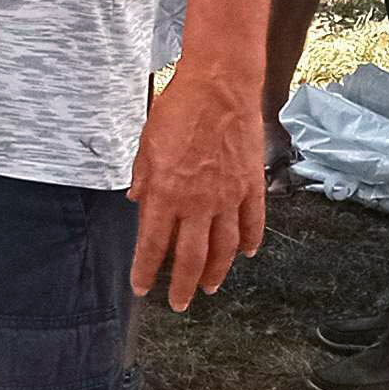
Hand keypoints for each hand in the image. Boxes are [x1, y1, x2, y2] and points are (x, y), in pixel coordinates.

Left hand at [126, 61, 264, 312]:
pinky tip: (246, 254)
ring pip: (224, 248)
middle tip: (177, 304)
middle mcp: (198, 202)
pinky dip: (250, 242)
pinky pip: (252, 223)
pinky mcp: (251, 185)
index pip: (153, 244)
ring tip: (208, 287)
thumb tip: (136, 202)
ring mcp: (228, 196)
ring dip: (216, 272)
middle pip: (190, 257)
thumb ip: (143, 177)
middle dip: (181, 285)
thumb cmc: (179, 108)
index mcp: (166, 193)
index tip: (141, 287)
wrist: (220, 86)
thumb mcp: (147, 143)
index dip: (146, 270)